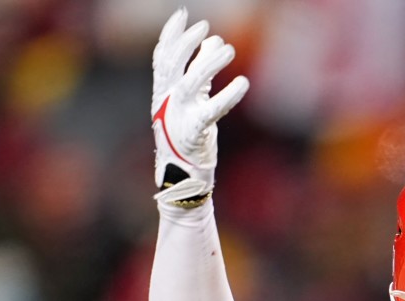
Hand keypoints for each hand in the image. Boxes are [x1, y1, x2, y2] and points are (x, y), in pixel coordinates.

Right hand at [151, 8, 248, 204]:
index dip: (170, 34)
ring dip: (208, 62)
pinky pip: (212, 111)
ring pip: (190, 83)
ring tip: (229, 48)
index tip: (183, 14)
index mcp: (162, 94)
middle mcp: (166, 103)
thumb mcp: (193, 102)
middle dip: (187, 43)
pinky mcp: (195, 135)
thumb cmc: (189, 138)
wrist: (184, 180)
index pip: (161, 57)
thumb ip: (201, 73)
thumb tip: (213, 43)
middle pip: (172, 65)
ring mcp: (178, 119)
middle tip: (206, 27)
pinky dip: (228, 96)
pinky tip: (243, 83)